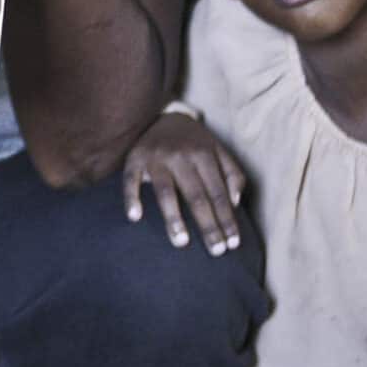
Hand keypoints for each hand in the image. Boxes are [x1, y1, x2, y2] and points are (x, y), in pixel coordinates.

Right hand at [122, 113, 245, 254]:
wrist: (162, 114)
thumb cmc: (194, 141)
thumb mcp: (218, 151)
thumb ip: (232, 174)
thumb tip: (235, 203)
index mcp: (204, 155)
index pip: (218, 193)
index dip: (227, 219)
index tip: (232, 244)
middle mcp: (181, 156)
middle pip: (196, 196)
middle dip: (208, 225)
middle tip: (215, 251)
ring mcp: (156, 158)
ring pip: (166, 192)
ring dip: (173, 218)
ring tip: (181, 242)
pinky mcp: (134, 158)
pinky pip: (131, 180)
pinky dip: (132, 198)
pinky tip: (135, 217)